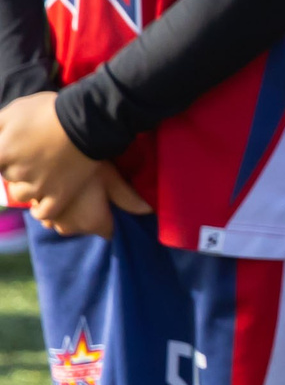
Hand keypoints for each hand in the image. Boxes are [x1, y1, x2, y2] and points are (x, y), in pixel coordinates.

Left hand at [0, 92, 99, 218]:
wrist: (89, 120)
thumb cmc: (50, 111)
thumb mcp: (15, 109)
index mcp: (3, 151)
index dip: (2, 156)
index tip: (10, 151)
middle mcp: (18, 171)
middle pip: (8, 176)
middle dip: (16, 167)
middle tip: (31, 155)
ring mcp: (40, 185)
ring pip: (21, 195)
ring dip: (25, 187)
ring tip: (37, 176)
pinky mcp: (61, 194)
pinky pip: (44, 213)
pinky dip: (40, 211)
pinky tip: (41, 203)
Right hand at [31, 162, 146, 238]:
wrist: (51, 152)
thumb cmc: (88, 165)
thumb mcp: (112, 179)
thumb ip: (128, 198)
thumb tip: (148, 211)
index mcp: (93, 224)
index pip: (109, 232)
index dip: (111, 219)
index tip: (111, 205)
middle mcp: (70, 228)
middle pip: (87, 228)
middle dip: (91, 216)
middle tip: (93, 193)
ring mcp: (51, 221)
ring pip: (67, 223)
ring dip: (71, 213)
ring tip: (76, 191)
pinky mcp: (36, 210)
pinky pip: (50, 215)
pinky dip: (55, 208)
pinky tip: (60, 190)